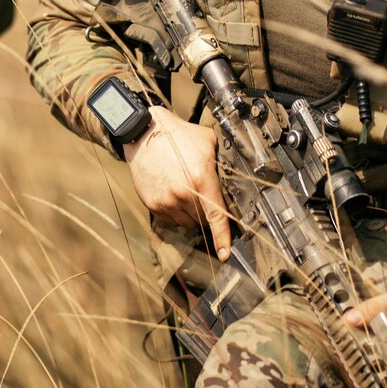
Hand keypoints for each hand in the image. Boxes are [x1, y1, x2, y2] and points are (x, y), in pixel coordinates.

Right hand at [123, 106, 231, 259]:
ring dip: (192, 214)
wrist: (145, 134)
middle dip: (207, 212)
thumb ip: (224, 162)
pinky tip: (175, 194)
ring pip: (188, 222)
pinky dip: (176, 212)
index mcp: (202, 179)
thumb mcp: (209, 142)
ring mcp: (166, 200)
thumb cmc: (180, 137)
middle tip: (204, 195)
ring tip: (188, 191)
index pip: (216, 216)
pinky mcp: (153, 204)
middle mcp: (183, 193)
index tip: (225, 254)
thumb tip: (241, 178)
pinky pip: (171, 219)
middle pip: (203, 220)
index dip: (222, 237)